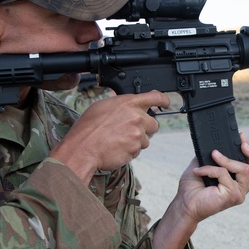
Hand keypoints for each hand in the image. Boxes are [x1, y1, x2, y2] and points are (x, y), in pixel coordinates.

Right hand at [52, 91, 170, 180]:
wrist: (83, 148)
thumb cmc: (87, 128)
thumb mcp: (102, 107)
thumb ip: (121, 106)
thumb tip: (128, 107)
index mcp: (127, 103)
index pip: (154, 97)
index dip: (163, 100)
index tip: (166, 103)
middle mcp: (136, 117)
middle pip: (154, 123)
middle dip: (145, 128)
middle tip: (129, 131)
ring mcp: (137, 134)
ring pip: (145, 139)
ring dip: (135, 141)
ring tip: (117, 141)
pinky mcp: (135, 149)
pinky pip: (137, 151)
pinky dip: (129, 151)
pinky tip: (115, 148)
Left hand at [150, 133, 248, 248]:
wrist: (184, 204)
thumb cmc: (192, 188)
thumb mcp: (203, 165)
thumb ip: (213, 155)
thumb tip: (216, 143)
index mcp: (237, 181)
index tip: (242, 137)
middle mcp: (241, 188)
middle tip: (242, 144)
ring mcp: (238, 193)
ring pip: (244, 169)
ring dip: (227, 160)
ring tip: (214, 155)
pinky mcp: (232, 196)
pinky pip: (224, 174)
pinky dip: (211, 169)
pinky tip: (199, 171)